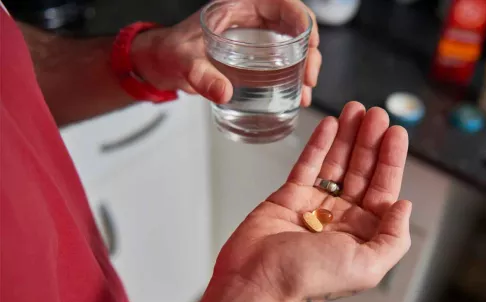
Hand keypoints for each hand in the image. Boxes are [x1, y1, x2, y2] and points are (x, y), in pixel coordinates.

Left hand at [131, 0, 320, 106]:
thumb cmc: (169, 52)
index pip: (282, 3)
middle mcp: (250, 18)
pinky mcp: (253, 57)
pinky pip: (282, 60)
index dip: (302, 19)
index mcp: (238, 6)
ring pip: (292, 44)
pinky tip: (297, 94)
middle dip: (310, 50)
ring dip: (306, 65)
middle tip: (310, 76)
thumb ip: (201, 76)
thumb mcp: (184, 61)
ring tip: (307, 90)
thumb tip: (223, 91)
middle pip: (294, 26)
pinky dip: (293, 76)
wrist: (159, 65)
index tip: (309, 42)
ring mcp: (254, 37)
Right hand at [213, 102, 411, 301]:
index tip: (396, 133)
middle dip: (370, 141)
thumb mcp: (367, 266)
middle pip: (361, 171)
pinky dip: (319, 144)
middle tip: (376, 114)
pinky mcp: (288, 197)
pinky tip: (330, 125)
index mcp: (362, 234)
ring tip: (356, 110)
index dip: (391, 159)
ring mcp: (314, 205)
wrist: (257, 283)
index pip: (383, 188)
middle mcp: (341, 218)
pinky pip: (307, 165)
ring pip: (336, 163)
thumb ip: (393, 237)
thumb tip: (404, 206)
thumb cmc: (309, 280)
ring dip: (348, 136)